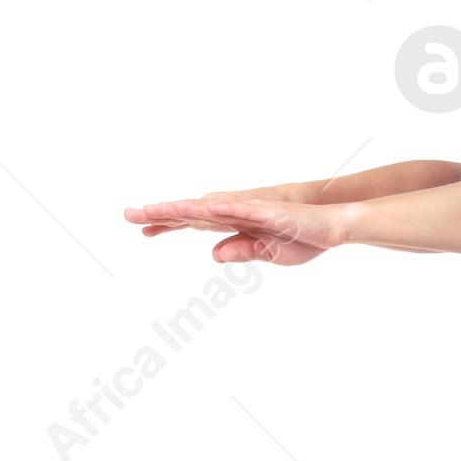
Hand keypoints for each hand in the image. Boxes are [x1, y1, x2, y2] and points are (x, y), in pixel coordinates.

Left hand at [122, 195, 347, 265]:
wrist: (332, 226)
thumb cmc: (302, 237)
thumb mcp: (268, 253)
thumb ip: (240, 251)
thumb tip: (212, 254)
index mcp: (234, 222)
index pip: (193, 222)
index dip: (166, 224)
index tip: (140, 228)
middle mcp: (236, 210)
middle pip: (192, 210)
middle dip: (161, 213)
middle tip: (128, 215)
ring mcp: (251, 208)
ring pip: (209, 206)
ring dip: (182, 207)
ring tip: (154, 210)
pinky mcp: (269, 210)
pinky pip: (242, 208)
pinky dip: (222, 207)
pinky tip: (203, 206)